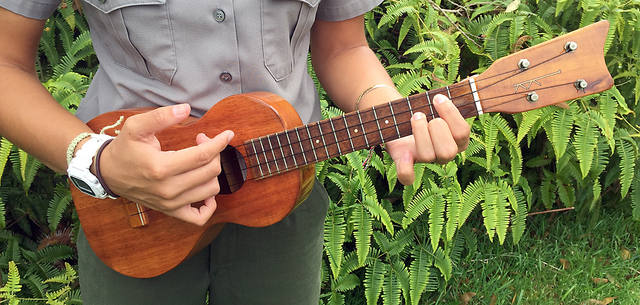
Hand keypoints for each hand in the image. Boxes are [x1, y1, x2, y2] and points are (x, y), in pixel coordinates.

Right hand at [98, 104, 233, 225]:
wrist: (108, 172)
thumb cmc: (124, 148)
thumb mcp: (137, 126)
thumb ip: (161, 116)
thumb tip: (186, 109)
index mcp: (161, 168)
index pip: (203, 156)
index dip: (219, 143)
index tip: (226, 134)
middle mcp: (168, 189)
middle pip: (210, 171)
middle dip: (214, 152)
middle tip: (201, 140)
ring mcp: (171, 203)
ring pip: (211, 190)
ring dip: (212, 171)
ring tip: (200, 159)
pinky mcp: (171, 211)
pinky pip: (199, 217)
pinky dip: (209, 205)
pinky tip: (206, 188)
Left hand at [385, 94, 469, 184]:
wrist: (399, 119)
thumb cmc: (425, 110)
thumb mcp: (439, 102)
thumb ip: (457, 92)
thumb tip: (470, 81)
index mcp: (457, 139)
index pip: (462, 133)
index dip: (451, 115)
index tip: (437, 98)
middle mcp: (443, 153)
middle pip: (448, 152)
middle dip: (436, 129)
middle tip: (423, 114)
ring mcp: (424, 159)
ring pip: (428, 157)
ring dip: (419, 134)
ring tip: (414, 118)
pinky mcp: (404, 163)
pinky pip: (407, 177)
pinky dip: (405, 167)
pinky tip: (404, 151)